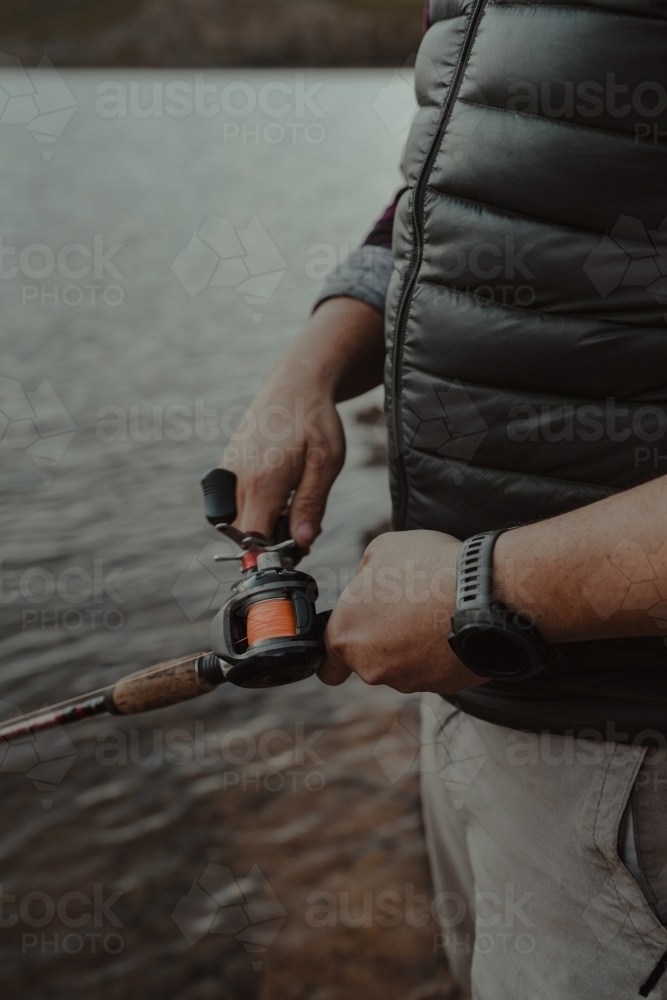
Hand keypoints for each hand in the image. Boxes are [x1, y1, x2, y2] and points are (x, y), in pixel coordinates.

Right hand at [220, 297, 383, 549]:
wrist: (296, 382)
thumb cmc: (315, 420)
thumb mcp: (326, 463)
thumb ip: (311, 504)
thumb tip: (302, 542)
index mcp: (263, 481)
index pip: (255, 538)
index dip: (273, 552)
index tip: (297, 550)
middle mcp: (238, 477)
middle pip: (242, 532)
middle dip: (268, 540)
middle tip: (301, 528)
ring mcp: (229, 469)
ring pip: (235, 517)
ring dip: (260, 522)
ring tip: (291, 507)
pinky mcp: (227, 463)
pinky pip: (232, 500)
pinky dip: (252, 506)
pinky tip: (277, 493)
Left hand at [319, 530, 487, 694]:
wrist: (481, 594)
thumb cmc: (427, 568)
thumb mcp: (382, 549)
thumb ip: (363, 573)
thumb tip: (366, 584)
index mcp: (346, 634)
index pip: (327, 665)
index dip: (337, 654)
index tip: (351, 642)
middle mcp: (370, 666)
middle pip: (369, 659)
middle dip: (384, 638)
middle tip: (407, 607)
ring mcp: (407, 680)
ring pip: (403, 665)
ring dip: (413, 644)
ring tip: (435, 611)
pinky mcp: (441, 687)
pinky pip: (434, 670)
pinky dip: (440, 652)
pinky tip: (453, 625)